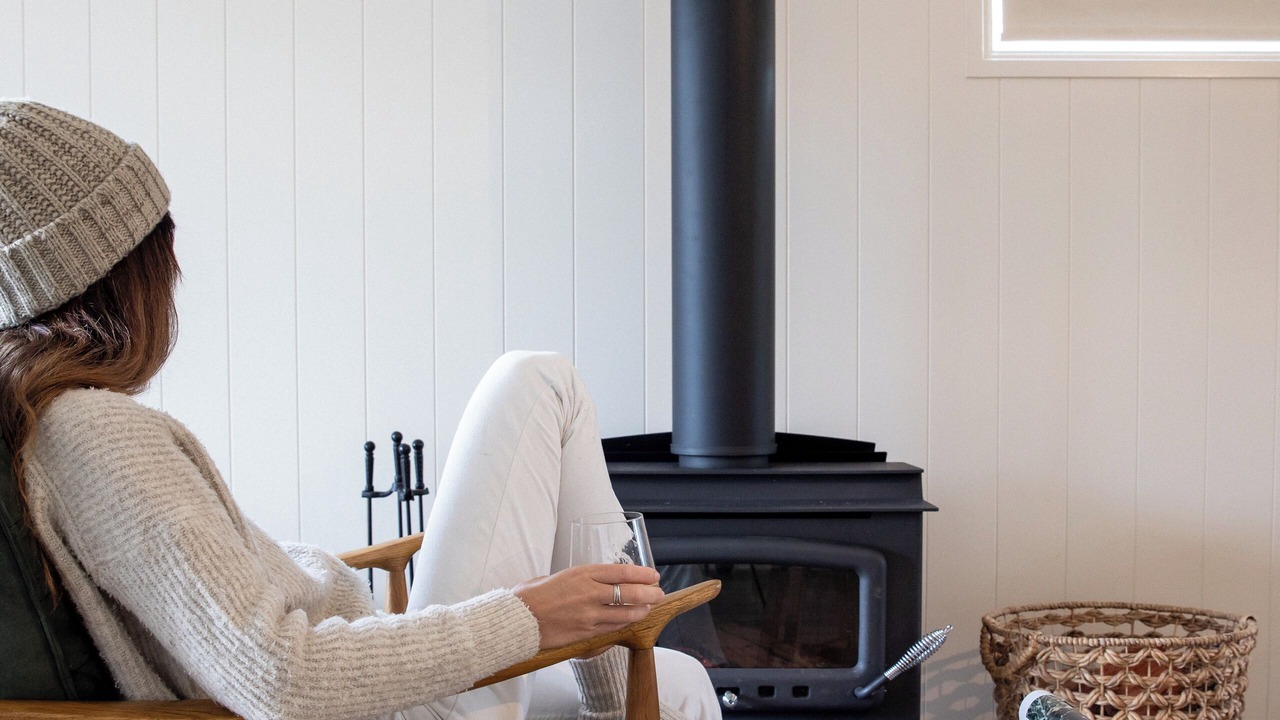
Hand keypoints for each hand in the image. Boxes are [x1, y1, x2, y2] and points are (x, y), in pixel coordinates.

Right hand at [512, 564, 663, 648]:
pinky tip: (630, 621)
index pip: (622, 572)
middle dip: (650, 593)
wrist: (518, 619)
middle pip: (631, 593)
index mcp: (582, 573)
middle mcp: (589, 592)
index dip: (642, 574)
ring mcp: (589, 615)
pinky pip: (613, 628)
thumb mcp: (559, 575)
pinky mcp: (586, 633)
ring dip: (641, 611)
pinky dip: (624, 623)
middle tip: (659, 593)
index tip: (653, 575)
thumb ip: (581, 579)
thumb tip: (598, 582)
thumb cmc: (532, 595)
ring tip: (647, 608)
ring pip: (626, 614)